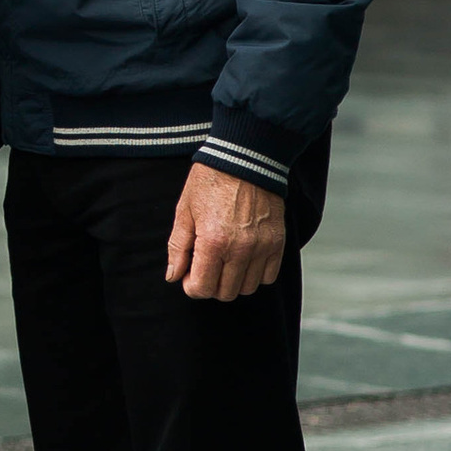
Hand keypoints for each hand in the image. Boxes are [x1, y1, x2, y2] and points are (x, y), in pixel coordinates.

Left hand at [165, 164, 286, 302]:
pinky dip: (256, 273)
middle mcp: (240, 249)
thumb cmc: (211, 181)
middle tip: (205, 265)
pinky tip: (244, 258)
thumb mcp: (185, 211)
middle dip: (210, 285)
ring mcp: (262, 247)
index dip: (191, 285)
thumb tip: (173, 276)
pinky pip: (269, 276)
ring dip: (233, 281)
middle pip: (224, 293)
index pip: (202, 288)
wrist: (245, 157)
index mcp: (213, 241)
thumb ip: (178, 247)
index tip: (189, 273)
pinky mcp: (278, 242)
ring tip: (224, 260)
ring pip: (247, 288)